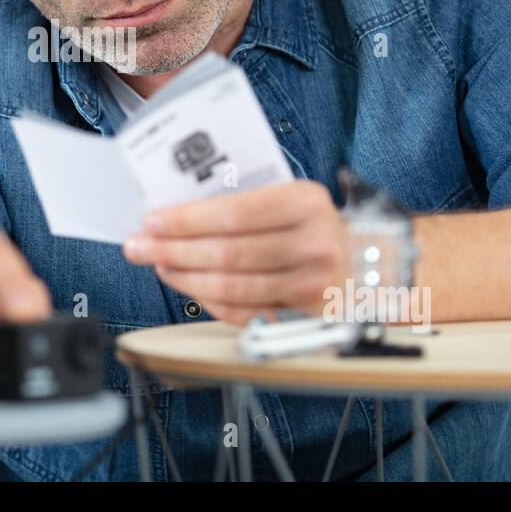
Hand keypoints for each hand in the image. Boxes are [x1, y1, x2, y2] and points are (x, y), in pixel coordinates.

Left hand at [122, 181, 348, 324]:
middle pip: (228, 252)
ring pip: (233, 286)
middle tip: (139, 247)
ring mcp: (313, 282)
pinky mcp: (307, 313)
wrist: (371, 261)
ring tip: (159, 266)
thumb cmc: (315, 225)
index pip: (234, 212)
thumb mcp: (291, 198)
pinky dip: (211, 301)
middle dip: (174, 250)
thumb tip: (178, 213)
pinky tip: (190, 288)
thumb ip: (245, 202)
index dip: (188, 220)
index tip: (154, 221)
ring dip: (186, 277)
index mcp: (305, 202)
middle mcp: (314, 241)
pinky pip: (247, 311)